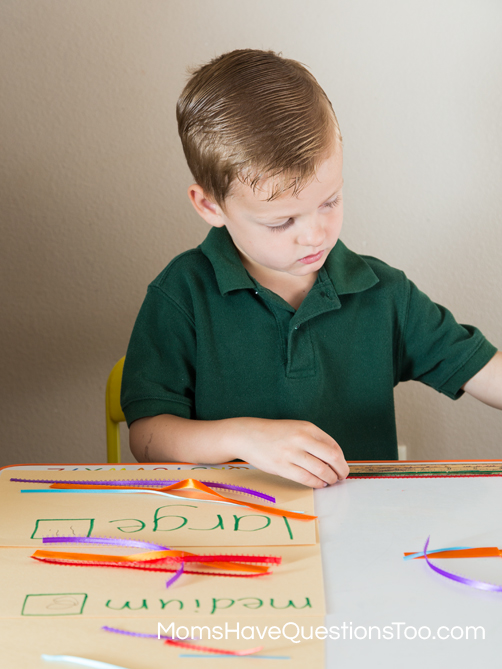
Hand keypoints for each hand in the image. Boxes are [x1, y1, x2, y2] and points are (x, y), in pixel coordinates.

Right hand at [226, 417, 348, 487]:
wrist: (248, 435)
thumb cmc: (274, 433)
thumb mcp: (296, 429)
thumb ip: (314, 440)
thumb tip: (334, 458)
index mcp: (307, 428)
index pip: (333, 445)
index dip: (341, 459)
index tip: (342, 466)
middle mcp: (301, 438)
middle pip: (332, 457)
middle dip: (341, 470)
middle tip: (342, 476)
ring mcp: (291, 453)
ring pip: (321, 470)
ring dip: (330, 479)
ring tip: (330, 481)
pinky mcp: (282, 467)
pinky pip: (306, 479)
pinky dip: (317, 483)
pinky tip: (319, 483)